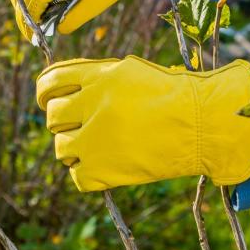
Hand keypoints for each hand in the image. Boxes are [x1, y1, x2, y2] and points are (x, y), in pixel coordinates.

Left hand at [35, 55, 249, 191]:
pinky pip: (77, 176)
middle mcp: (93, 105)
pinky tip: (105, 167)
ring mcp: (97, 139)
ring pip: (61, 148)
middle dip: (63, 122)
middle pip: (53, 116)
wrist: (205, 125)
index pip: (50, 81)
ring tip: (96, 149)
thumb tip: (65, 86)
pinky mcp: (105, 170)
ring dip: (74, 149)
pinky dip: (87, 174)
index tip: (47, 101)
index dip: (45, 93)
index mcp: (99, 76)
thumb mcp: (133, 72)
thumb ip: (97, 78)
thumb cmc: (174, 96)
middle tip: (80, 127)